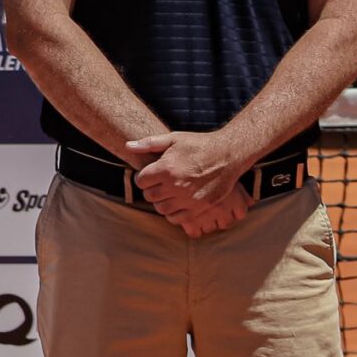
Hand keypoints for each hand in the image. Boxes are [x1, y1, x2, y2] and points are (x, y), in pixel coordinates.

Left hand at [126, 129, 250, 235]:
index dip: (142, 177)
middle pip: (149, 196)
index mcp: (167, 168)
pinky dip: (172, 214)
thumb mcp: (173, 138)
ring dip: (160, 202)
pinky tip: (175, 203)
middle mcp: (176, 185)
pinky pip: (177, 219)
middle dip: (149, 190)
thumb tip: (128, 146)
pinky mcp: (199, 207)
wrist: (228, 155)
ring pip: (161, 209)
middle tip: (156, 184)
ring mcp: (188, 198)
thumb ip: (149, 143)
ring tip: (166, 193)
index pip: (141, 181)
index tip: (148, 174)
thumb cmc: (198, 145)